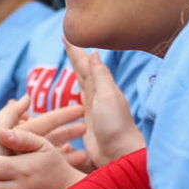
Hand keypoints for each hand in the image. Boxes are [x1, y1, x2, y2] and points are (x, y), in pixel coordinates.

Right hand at [65, 43, 144, 167]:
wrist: (121, 154)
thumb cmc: (116, 126)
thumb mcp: (108, 97)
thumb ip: (100, 76)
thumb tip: (94, 52)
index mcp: (101, 88)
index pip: (84, 64)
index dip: (75, 50)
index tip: (67, 35)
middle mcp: (98, 96)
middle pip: (83, 70)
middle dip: (75, 55)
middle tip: (67, 39)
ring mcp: (94, 109)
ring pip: (82, 83)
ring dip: (76, 71)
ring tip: (72, 60)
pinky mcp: (89, 123)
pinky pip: (79, 101)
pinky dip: (77, 91)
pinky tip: (78, 91)